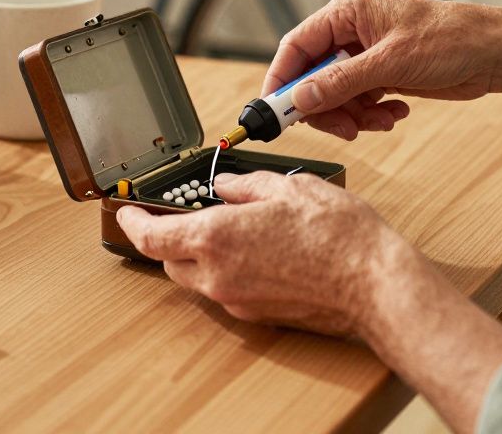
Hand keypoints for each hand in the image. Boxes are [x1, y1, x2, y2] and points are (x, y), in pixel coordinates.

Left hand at [116, 171, 410, 337]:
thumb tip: (226, 186)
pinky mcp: (258, 315)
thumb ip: (246, 186)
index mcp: (215, 238)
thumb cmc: (338, 236)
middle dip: (168, 237)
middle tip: (180, 214)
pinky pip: (226, 290)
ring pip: (197, 278)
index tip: (127, 211)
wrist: (374, 284)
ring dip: (199, 255)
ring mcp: (237, 300)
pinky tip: (256, 250)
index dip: (132, 222)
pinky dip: (227, 270)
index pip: (149, 237)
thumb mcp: (288, 187)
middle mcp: (217, 275)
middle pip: (169, 260)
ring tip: (228, 228)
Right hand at [265, 0, 501, 139]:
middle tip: (341, 128)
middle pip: (313, 76)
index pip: (296, 46)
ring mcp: (367, 55)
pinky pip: (359, 101)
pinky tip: (395, 113)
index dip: (282, 79)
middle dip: (324, 106)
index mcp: (347, 11)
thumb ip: (340, 82)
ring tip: (379, 121)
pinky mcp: (382, 74)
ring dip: (353, 115)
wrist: (495, 54)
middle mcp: (352, 31)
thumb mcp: (390, 63)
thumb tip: (300, 99)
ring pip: (336, 94)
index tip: (276, 110)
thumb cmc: (451, 39)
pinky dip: (371, 114)